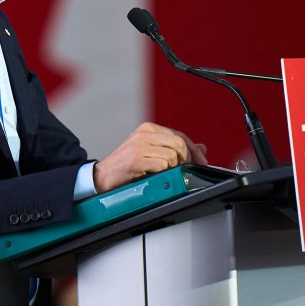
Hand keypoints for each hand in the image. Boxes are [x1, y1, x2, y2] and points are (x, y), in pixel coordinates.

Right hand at [92, 122, 206, 193]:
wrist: (102, 176)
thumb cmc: (126, 166)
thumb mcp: (151, 152)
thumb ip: (174, 148)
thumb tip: (201, 148)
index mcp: (147, 128)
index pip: (179, 135)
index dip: (193, 149)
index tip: (201, 161)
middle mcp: (143, 133)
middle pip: (179, 143)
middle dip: (187, 158)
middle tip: (184, 169)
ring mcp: (139, 145)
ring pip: (172, 155)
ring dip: (172, 168)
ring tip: (163, 173)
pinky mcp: (135, 159)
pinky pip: (162, 165)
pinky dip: (162, 173)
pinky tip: (153, 175)